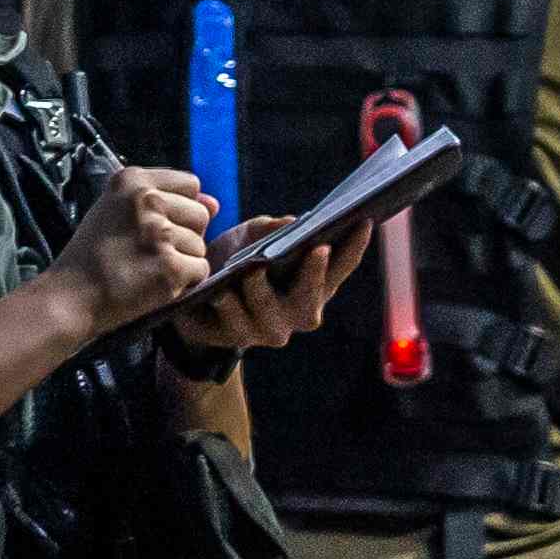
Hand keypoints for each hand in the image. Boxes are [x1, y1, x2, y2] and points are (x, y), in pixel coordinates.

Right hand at [43, 163, 218, 338]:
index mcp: (132, 180)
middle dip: (185, 235)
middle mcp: (147, 200)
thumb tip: (214, 203)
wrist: (72, 295)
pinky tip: (154, 282)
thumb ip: (167, 200)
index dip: (180, 209)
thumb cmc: (95, 255)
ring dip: (182, 261)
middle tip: (149, 250)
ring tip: (146, 267)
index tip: (154, 226)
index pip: (190, 184)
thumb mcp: (119, 212)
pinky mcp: (169, 265)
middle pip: (200, 214)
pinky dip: (184, 282)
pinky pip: (201, 270)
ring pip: (201, 245)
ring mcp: (159, 233)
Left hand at [166, 207, 365, 360]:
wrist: (194, 300)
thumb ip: (267, 228)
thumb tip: (288, 223)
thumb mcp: (247, 238)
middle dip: (315, 273)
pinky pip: (234, 321)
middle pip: (312, 296)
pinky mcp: (237, 338)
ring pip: (269, 311)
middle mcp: (299, 312)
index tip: (364, 220)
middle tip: (319, 248)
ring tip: (253, 267)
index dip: (354, 246)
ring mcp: (270, 329)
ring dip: (260, 289)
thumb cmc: (231, 262)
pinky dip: (228, 304)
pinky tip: (220, 291)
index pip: (340, 267)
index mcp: (313, 285)